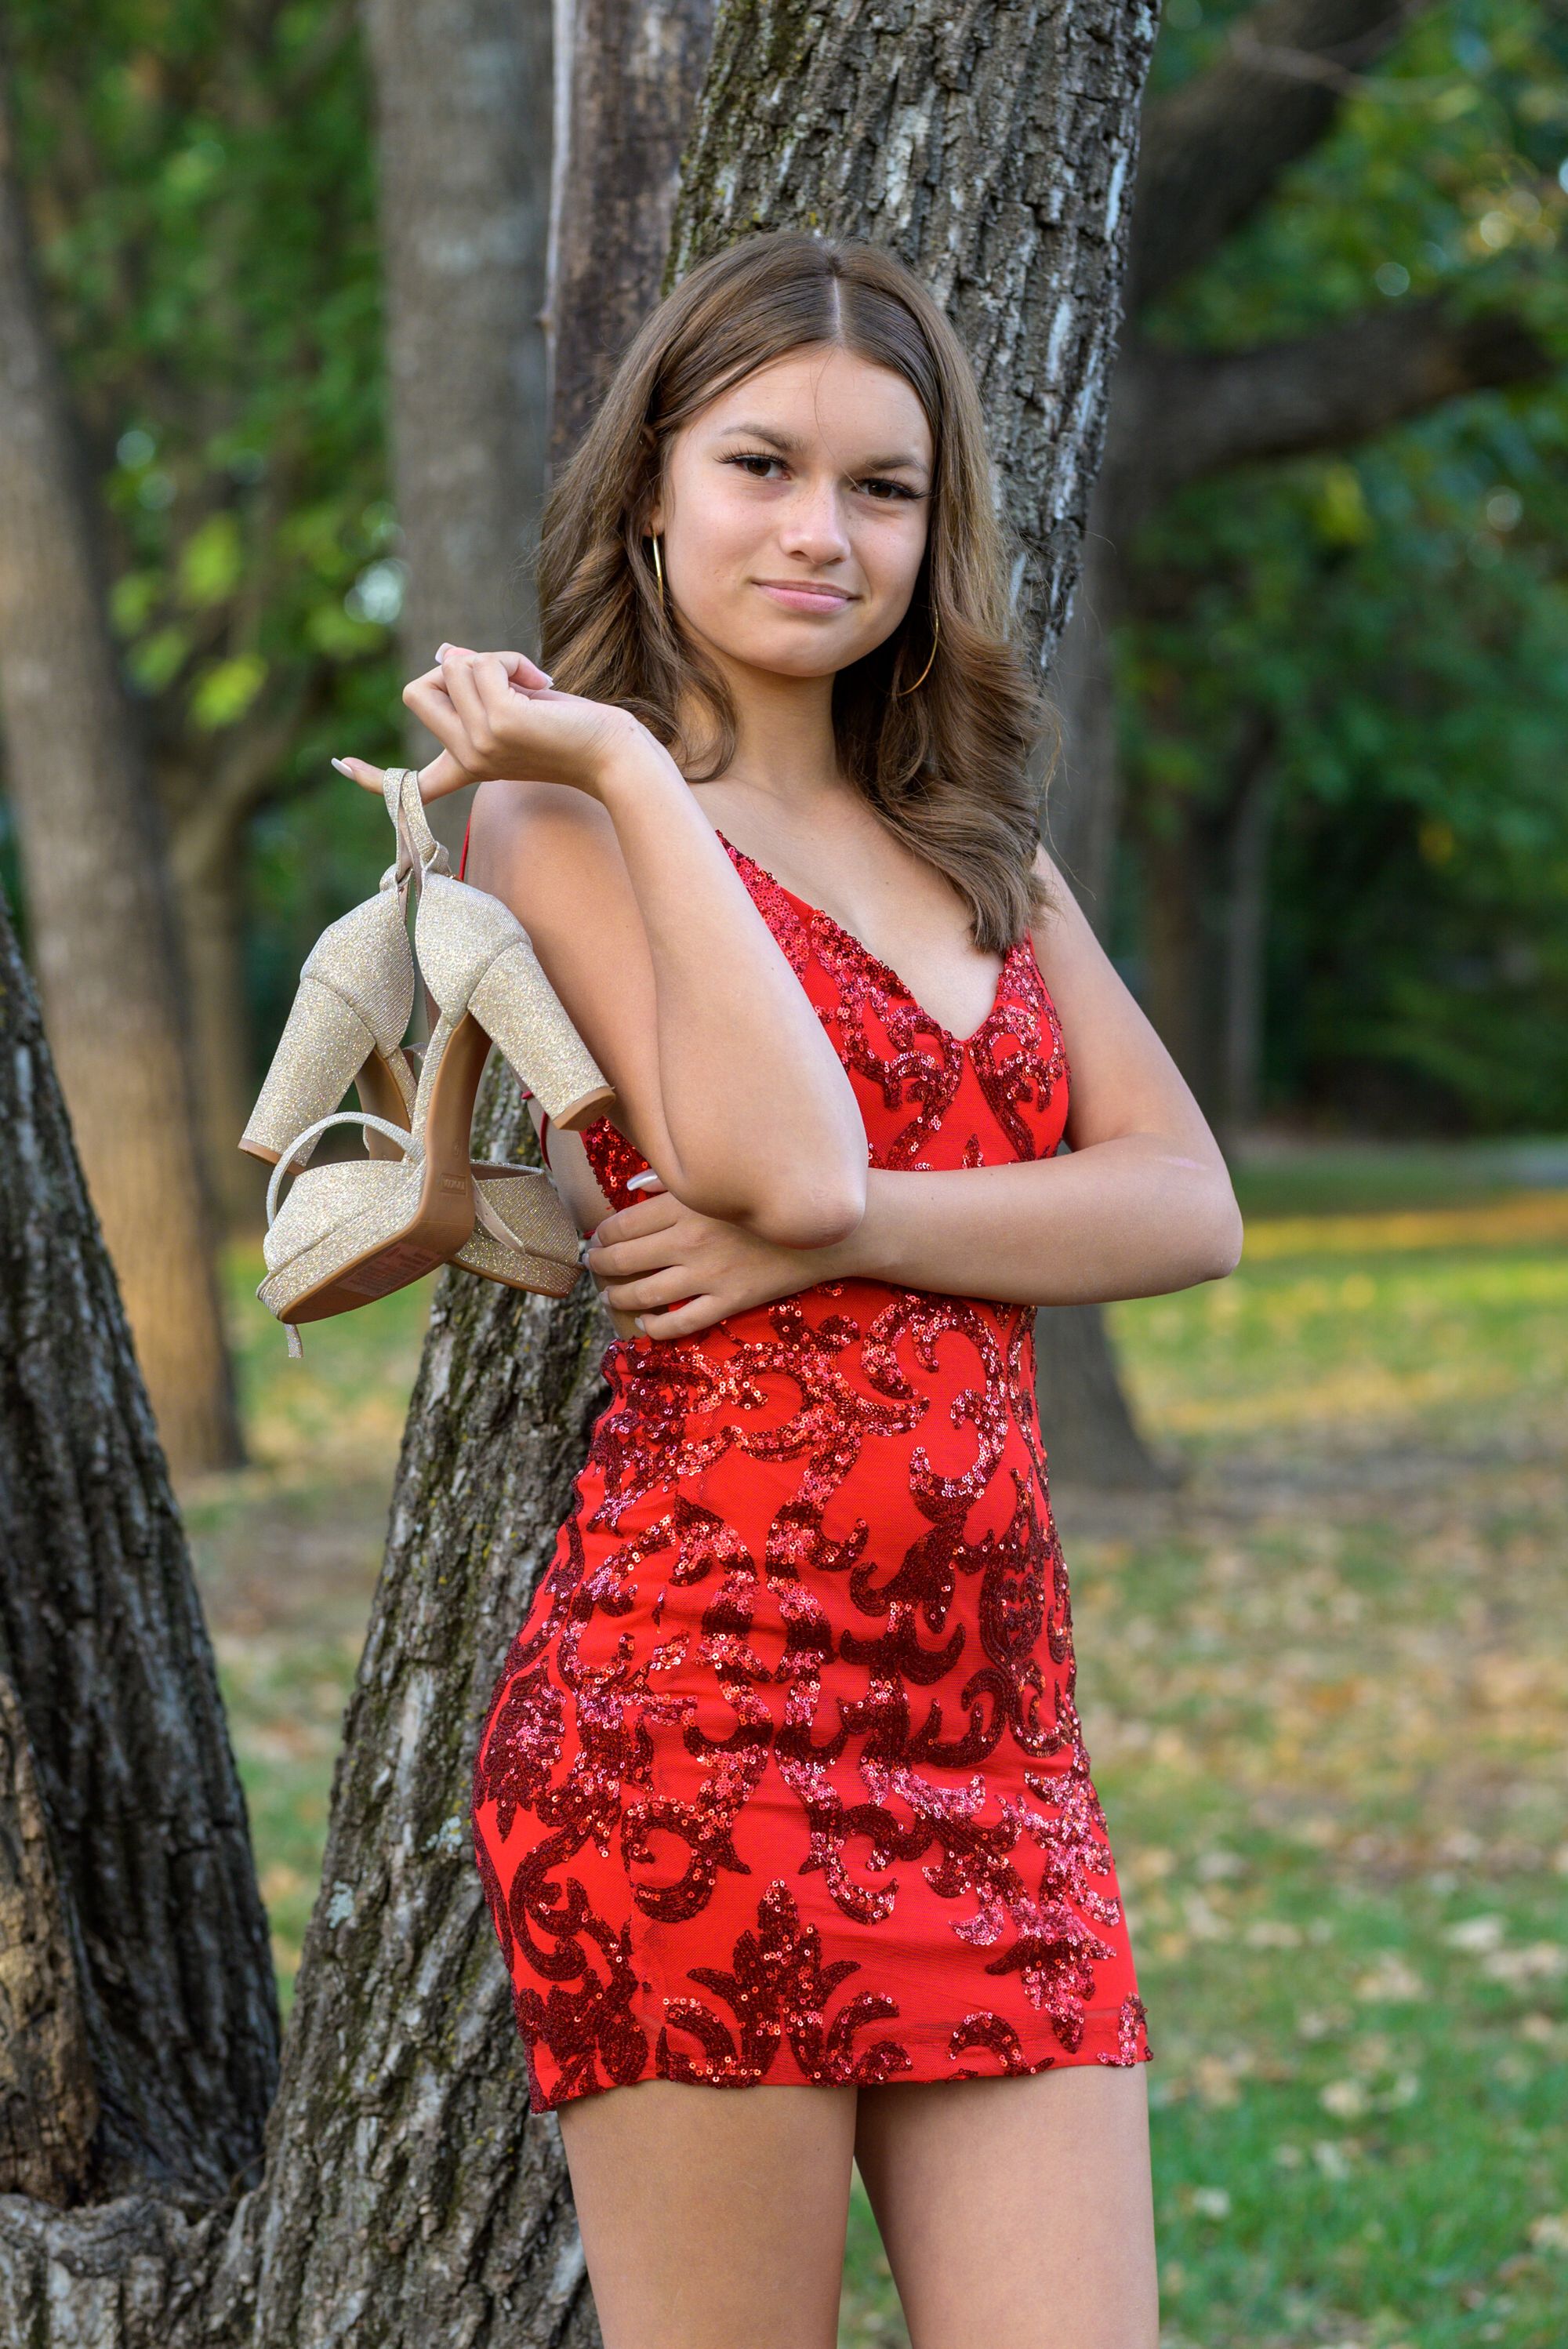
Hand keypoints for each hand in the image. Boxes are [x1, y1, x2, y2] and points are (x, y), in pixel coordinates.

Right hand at [331, 642, 646, 805]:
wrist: (613, 753)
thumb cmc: (574, 731)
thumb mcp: (514, 704)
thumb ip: (476, 684)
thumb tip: (444, 654)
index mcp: (466, 766)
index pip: (408, 781)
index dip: (372, 775)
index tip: (341, 765)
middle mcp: (465, 760)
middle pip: (416, 690)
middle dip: (453, 668)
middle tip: (504, 680)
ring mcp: (477, 746)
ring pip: (452, 669)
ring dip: (494, 659)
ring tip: (534, 686)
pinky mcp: (497, 726)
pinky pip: (480, 665)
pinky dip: (510, 660)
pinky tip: (542, 685)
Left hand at [584, 1176, 831, 1340]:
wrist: (826, 1229)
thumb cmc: (772, 1197)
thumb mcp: (722, 1180)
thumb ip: (675, 1183)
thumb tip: (632, 1190)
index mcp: (684, 1205)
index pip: (621, 1225)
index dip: (601, 1236)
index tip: (597, 1240)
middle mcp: (690, 1240)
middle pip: (624, 1259)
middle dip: (601, 1267)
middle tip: (595, 1268)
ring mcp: (709, 1274)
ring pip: (644, 1294)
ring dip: (618, 1298)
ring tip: (611, 1297)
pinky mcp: (730, 1300)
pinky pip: (681, 1323)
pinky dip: (655, 1328)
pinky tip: (646, 1323)